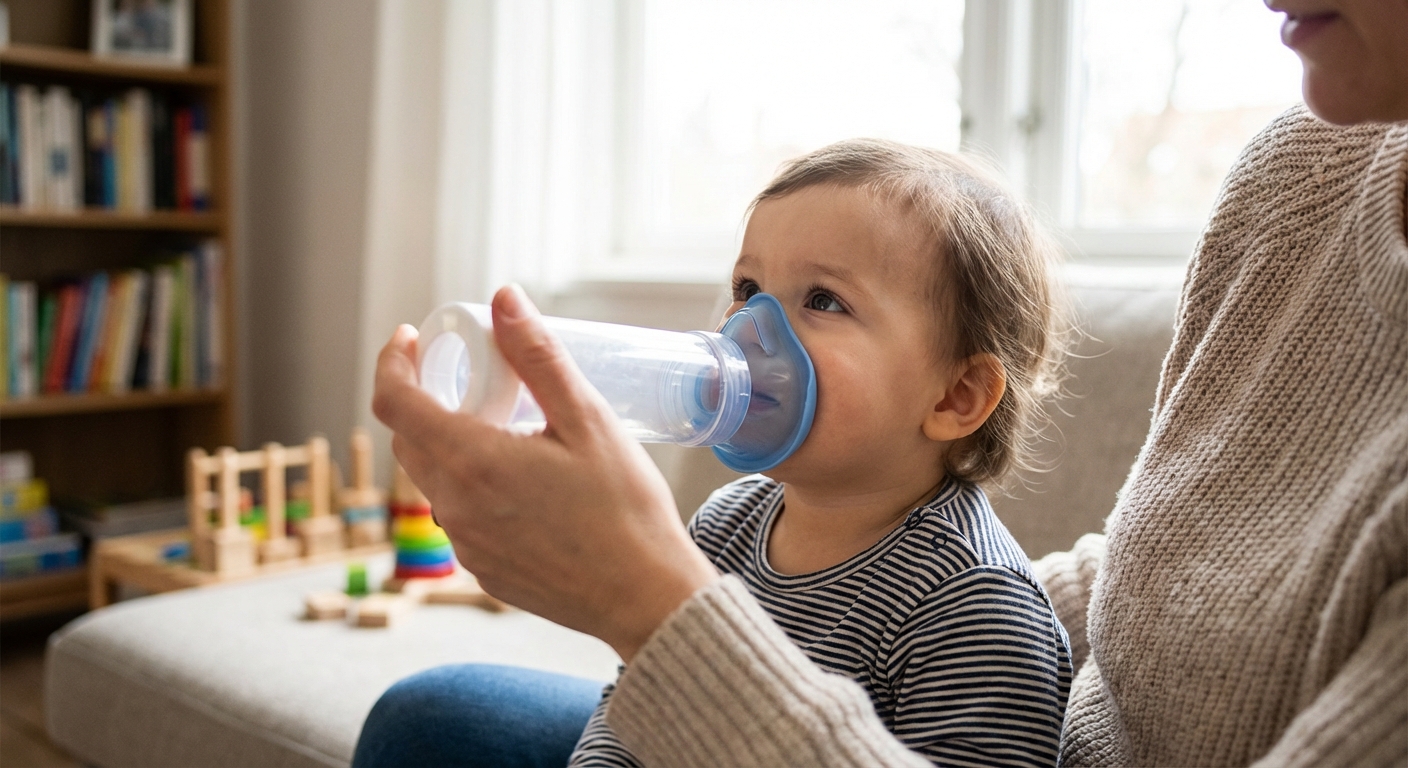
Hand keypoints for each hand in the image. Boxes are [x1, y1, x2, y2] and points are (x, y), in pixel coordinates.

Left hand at [372, 285, 719, 660]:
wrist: (645, 597)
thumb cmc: (626, 509)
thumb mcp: (588, 420)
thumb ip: (539, 358)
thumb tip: (504, 300)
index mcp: (473, 462)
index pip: (394, 402)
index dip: (394, 362)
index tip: (411, 339)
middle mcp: (455, 508)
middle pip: (409, 439)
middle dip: (424, 398)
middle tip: (469, 376)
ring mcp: (465, 546)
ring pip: (435, 479)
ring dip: (451, 444)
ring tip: (505, 428)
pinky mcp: (483, 571)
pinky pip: (461, 516)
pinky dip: (475, 487)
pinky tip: (524, 485)